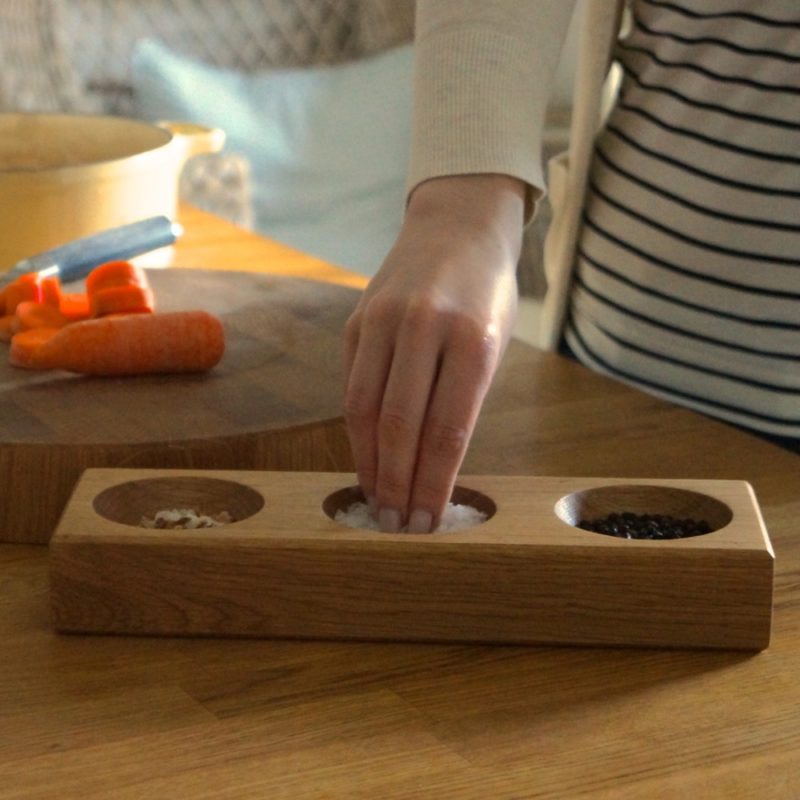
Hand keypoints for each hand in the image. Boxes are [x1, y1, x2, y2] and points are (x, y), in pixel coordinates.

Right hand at [343, 174, 524, 531]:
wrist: (457, 225)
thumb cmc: (486, 293)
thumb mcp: (494, 342)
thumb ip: (464, 397)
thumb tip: (434, 467)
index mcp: (473, 339)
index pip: (447, 431)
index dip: (434, 483)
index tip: (428, 522)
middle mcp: (424, 328)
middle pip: (400, 425)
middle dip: (397, 483)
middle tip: (397, 524)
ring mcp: (384, 321)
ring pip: (365, 409)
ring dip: (368, 463)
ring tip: (376, 500)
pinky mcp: (356, 320)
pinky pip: (351, 385)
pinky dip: (356, 429)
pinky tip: (364, 457)